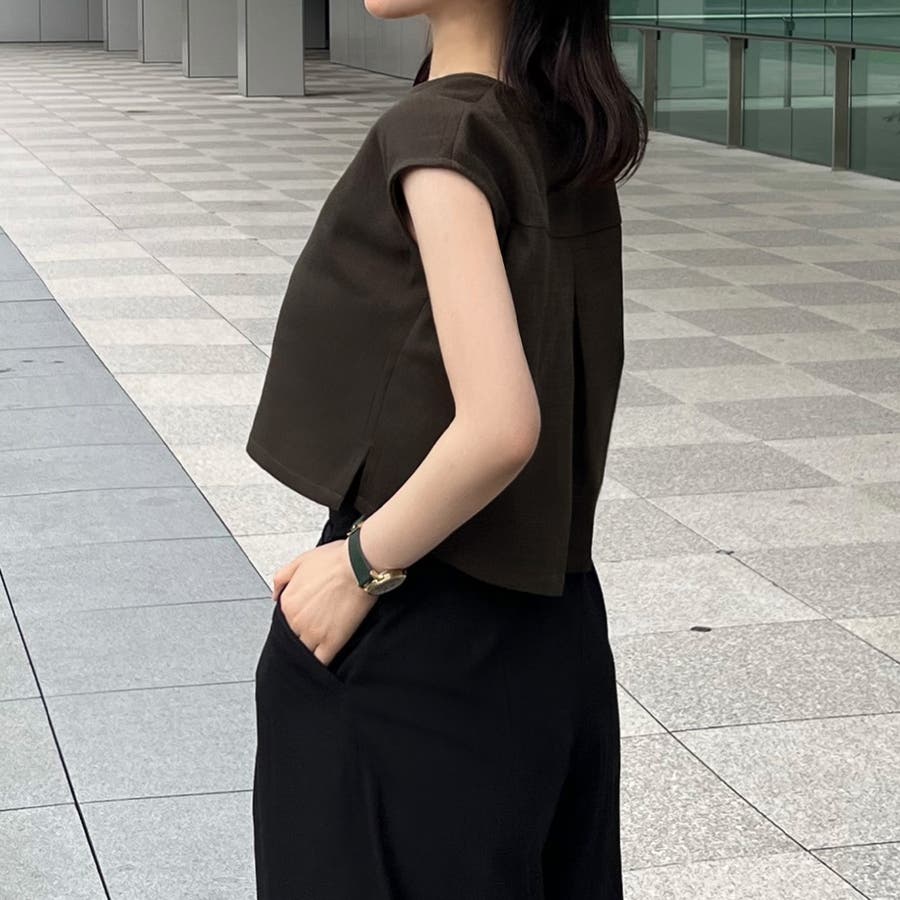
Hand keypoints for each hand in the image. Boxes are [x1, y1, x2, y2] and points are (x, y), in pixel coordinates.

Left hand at [273, 539, 376, 665]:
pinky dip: (321, 665)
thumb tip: (274, 595)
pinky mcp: (331, 642)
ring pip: (304, 653)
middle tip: (314, 634)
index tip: (305, 622)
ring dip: (309, 653)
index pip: (284, 622)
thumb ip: (282, 579)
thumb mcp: (300, 560)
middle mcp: (295, 620)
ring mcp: (312, 633)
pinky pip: (321, 662)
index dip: (296, 623)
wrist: (359, 564)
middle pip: (293, 639)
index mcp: (287, 602)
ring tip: (320, 647)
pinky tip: (326, 661)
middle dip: (301, 638)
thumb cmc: (337, 559)